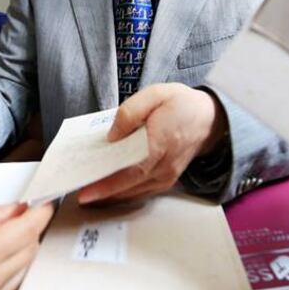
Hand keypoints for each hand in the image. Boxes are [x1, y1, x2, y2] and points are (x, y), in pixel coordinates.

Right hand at [0, 201, 54, 289]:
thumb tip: (21, 208)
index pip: (26, 231)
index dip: (40, 213)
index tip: (47, 202)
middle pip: (31, 251)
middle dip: (32, 230)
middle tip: (25, 214)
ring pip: (25, 271)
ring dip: (25, 251)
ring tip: (11, 235)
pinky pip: (12, 288)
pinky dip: (14, 271)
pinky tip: (1, 258)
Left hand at [78, 83, 226, 203]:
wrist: (209, 118)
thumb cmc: (180, 104)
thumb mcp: (155, 94)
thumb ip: (130, 112)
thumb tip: (112, 136)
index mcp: (160, 142)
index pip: (130, 170)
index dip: (107, 184)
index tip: (86, 192)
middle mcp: (165, 165)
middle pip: (129, 185)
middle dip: (102, 193)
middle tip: (80, 195)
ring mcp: (167, 176)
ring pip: (135, 192)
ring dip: (111, 195)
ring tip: (89, 192)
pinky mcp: (167, 180)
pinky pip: (143, 191)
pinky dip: (124, 192)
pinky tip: (108, 190)